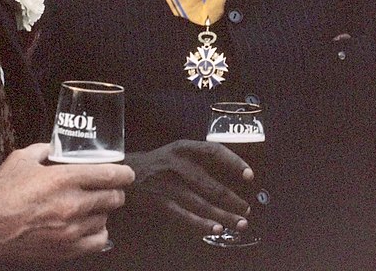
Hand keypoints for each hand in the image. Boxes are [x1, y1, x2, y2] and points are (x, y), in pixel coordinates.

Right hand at [0, 143, 134, 263]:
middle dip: (116, 191)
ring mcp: (72, 230)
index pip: (107, 174)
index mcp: (63, 178)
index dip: (123, 173)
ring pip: (105, 218)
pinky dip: (99, 233)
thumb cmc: (2, 193)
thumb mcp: (21, 159)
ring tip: (96, 206)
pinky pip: (98, 242)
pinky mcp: (67, 250)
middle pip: (112, 197)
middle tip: (113, 188)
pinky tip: (92, 226)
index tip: (127, 173)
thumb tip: (56, 148)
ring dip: (104, 211)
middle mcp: (72, 204)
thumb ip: (43, 149)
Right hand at [124, 140, 252, 235]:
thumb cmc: (158, 163)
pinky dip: (203, 224)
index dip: (234, 163)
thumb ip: (199, 158)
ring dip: (224, 216)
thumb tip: (230, 173)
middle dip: (233, 200)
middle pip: (211, 185)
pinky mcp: (161, 203)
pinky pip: (186, 217)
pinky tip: (217, 228)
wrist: (126, 173)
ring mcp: (168, 185)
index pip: (214, 151)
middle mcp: (177, 164)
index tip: (249, 175)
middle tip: (246, 208)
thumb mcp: (177, 151)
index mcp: (183, 148)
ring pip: (202, 204)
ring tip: (239, 223)